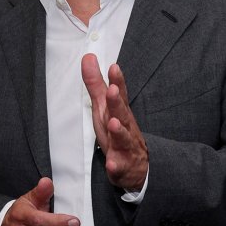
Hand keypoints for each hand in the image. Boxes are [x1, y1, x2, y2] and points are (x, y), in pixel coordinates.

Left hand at [82, 54, 147, 190]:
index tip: (113, 66)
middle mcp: (125, 127)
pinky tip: (112, 164)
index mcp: (120, 112)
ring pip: (123, 139)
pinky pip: (119, 167)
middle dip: (117, 102)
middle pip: (122, 113)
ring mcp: (125, 147)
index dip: (118, 81)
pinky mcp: (123, 166)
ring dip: (119, 131)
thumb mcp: (105, 107)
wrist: (137, 168)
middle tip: (113, 90)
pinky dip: (116, 165)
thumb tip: (88, 58)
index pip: (120, 94)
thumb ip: (96, 84)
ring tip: (113, 123)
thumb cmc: (117, 132)